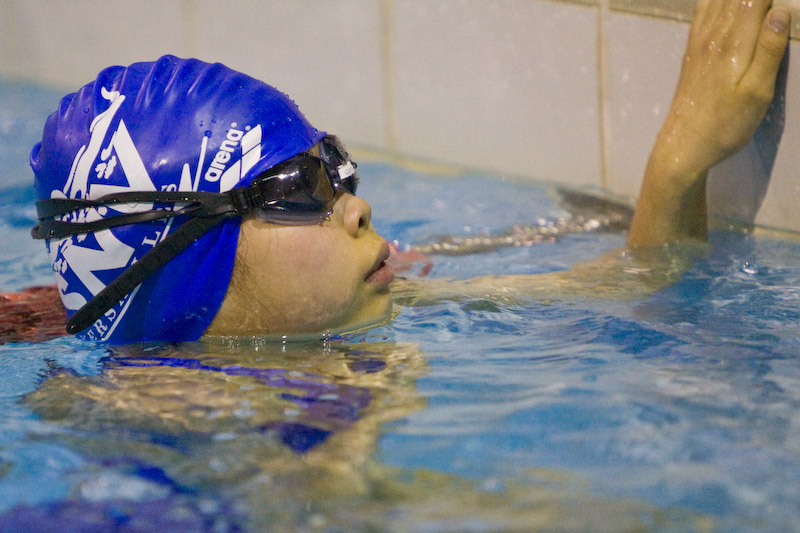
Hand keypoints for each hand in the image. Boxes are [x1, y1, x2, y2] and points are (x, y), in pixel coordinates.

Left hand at [662, 0, 789, 172]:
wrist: (683, 144)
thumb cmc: (725, 123)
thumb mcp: (757, 92)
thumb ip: (770, 50)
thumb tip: (781, 11)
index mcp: (734, 43)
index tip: (786, 1)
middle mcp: (713, 35)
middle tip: (771, 2)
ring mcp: (699, 42)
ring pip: (717, 0)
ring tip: (753, 1)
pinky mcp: (691, 51)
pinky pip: (702, 12)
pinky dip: (714, 0)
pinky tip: (723, 2)